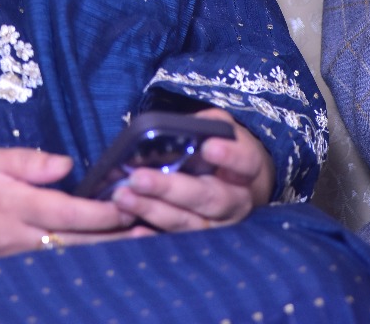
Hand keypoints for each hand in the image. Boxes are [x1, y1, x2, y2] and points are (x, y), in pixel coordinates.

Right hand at [0, 148, 142, 259]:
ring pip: (70, 252)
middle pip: (76, 240)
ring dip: (104, 245)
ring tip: (139, 235)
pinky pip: (58, 255)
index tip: (127, 203)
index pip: (65, 213)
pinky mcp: (20, 261)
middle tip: (150, 226)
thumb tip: (67, 166)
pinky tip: (105, 242)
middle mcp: (19, 236)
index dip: (99, 212)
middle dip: (114, 235)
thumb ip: (29, 162)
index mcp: (12, 206)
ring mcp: (20, 254)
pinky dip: (84, 248)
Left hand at [110, 109, 273, 233]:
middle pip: (208, 198)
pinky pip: (175, 243)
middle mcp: (236, 203)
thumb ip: (201, 125)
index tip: (209, 147)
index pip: (245, 163)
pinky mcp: (199, 244)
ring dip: (153, 211)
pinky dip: (153, 237)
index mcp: (244, 171)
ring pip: (188, 223)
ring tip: (124, 196)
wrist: (230, 184)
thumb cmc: (216, 148)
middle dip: (171, 189)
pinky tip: (134, 229)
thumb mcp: (215, 129)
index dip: (230, 157)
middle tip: (139, 178)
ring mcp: (218, 227)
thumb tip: (171, 127)